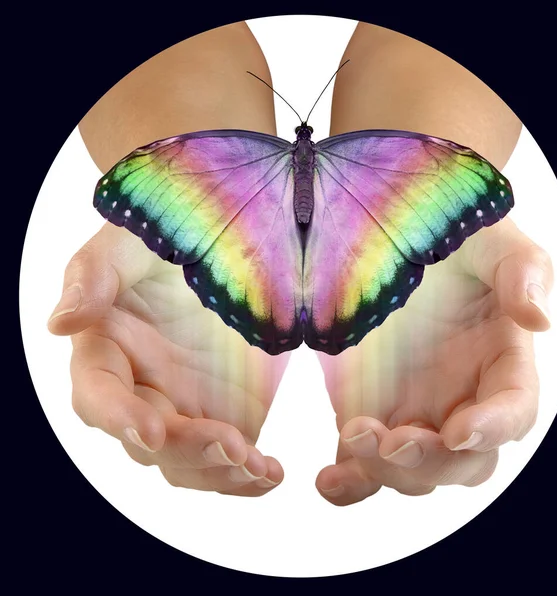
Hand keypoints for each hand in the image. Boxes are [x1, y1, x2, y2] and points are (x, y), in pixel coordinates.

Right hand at [48, 223, 289, 494]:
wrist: (226, 246)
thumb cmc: (166, 236)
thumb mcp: (131, 243)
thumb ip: (94, 276)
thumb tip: (59, 324)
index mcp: (108, 351)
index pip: (99, 396)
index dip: (120, 418)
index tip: (152, 430)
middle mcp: (141, 388)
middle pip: (149, 441)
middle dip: (188, 450)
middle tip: (232, 445)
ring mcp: (184, 407)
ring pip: (188, 463)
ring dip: (220, 473)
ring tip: (260, 467)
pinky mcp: (224, 414)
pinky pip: (228, 461)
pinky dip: (248, 476)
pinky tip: (272, 474)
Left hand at [315, 218, 552, 504]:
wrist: (386, 241)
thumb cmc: (448, 237)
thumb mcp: (488, 239)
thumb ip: (521, 270)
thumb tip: (539, 320)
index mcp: (499, 361)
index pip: (513, 410)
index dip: (493, 428)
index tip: (457, 430)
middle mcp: (460, 397)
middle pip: (464, 461)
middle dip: (432, 462)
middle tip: (393, 440)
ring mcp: (413, 412)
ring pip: (413, 472)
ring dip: (386, 471)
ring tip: (353, 438)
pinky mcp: (370, 414)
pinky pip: (363, 465)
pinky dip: (349, 483)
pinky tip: (328, 480)